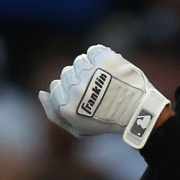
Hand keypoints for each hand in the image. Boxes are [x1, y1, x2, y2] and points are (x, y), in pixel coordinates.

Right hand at [38, 45, 169, 148]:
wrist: (138, 112)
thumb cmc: (106, 121)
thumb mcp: (79, 128)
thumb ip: (55, 113)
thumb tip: (41, 93)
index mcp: (67, 107)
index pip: (55, 86)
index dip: (70, 91)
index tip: (85, 98)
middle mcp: (77, 90)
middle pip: (67, 72)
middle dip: (80, 80)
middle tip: (98, 92)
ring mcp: (91, 73)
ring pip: (80, 61)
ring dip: (91, 68)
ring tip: (106, 81)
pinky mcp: (105, 60)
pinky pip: (94, 50)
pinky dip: (100, 57)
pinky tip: (110, 70)